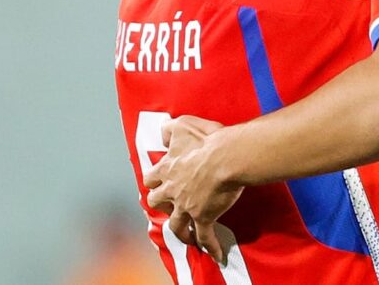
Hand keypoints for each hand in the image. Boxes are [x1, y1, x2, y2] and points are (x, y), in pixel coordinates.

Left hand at [143, 115, 243, 263]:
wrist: (226, 156)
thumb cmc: (207, 140)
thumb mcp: (182, 124)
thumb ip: (169, 129)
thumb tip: (162, 134)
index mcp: (168, 168)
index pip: (152, 178)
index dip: (155, 180)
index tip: (159, 182)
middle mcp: (173, 189)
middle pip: (156, 202)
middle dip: (161, 204)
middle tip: (170, 204)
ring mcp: (187, 206)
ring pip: (175, 225)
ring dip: (180, 230)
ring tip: (186, 235)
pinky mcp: (204, 217)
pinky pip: (205, 237)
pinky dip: (211, 247)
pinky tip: (217, 255)